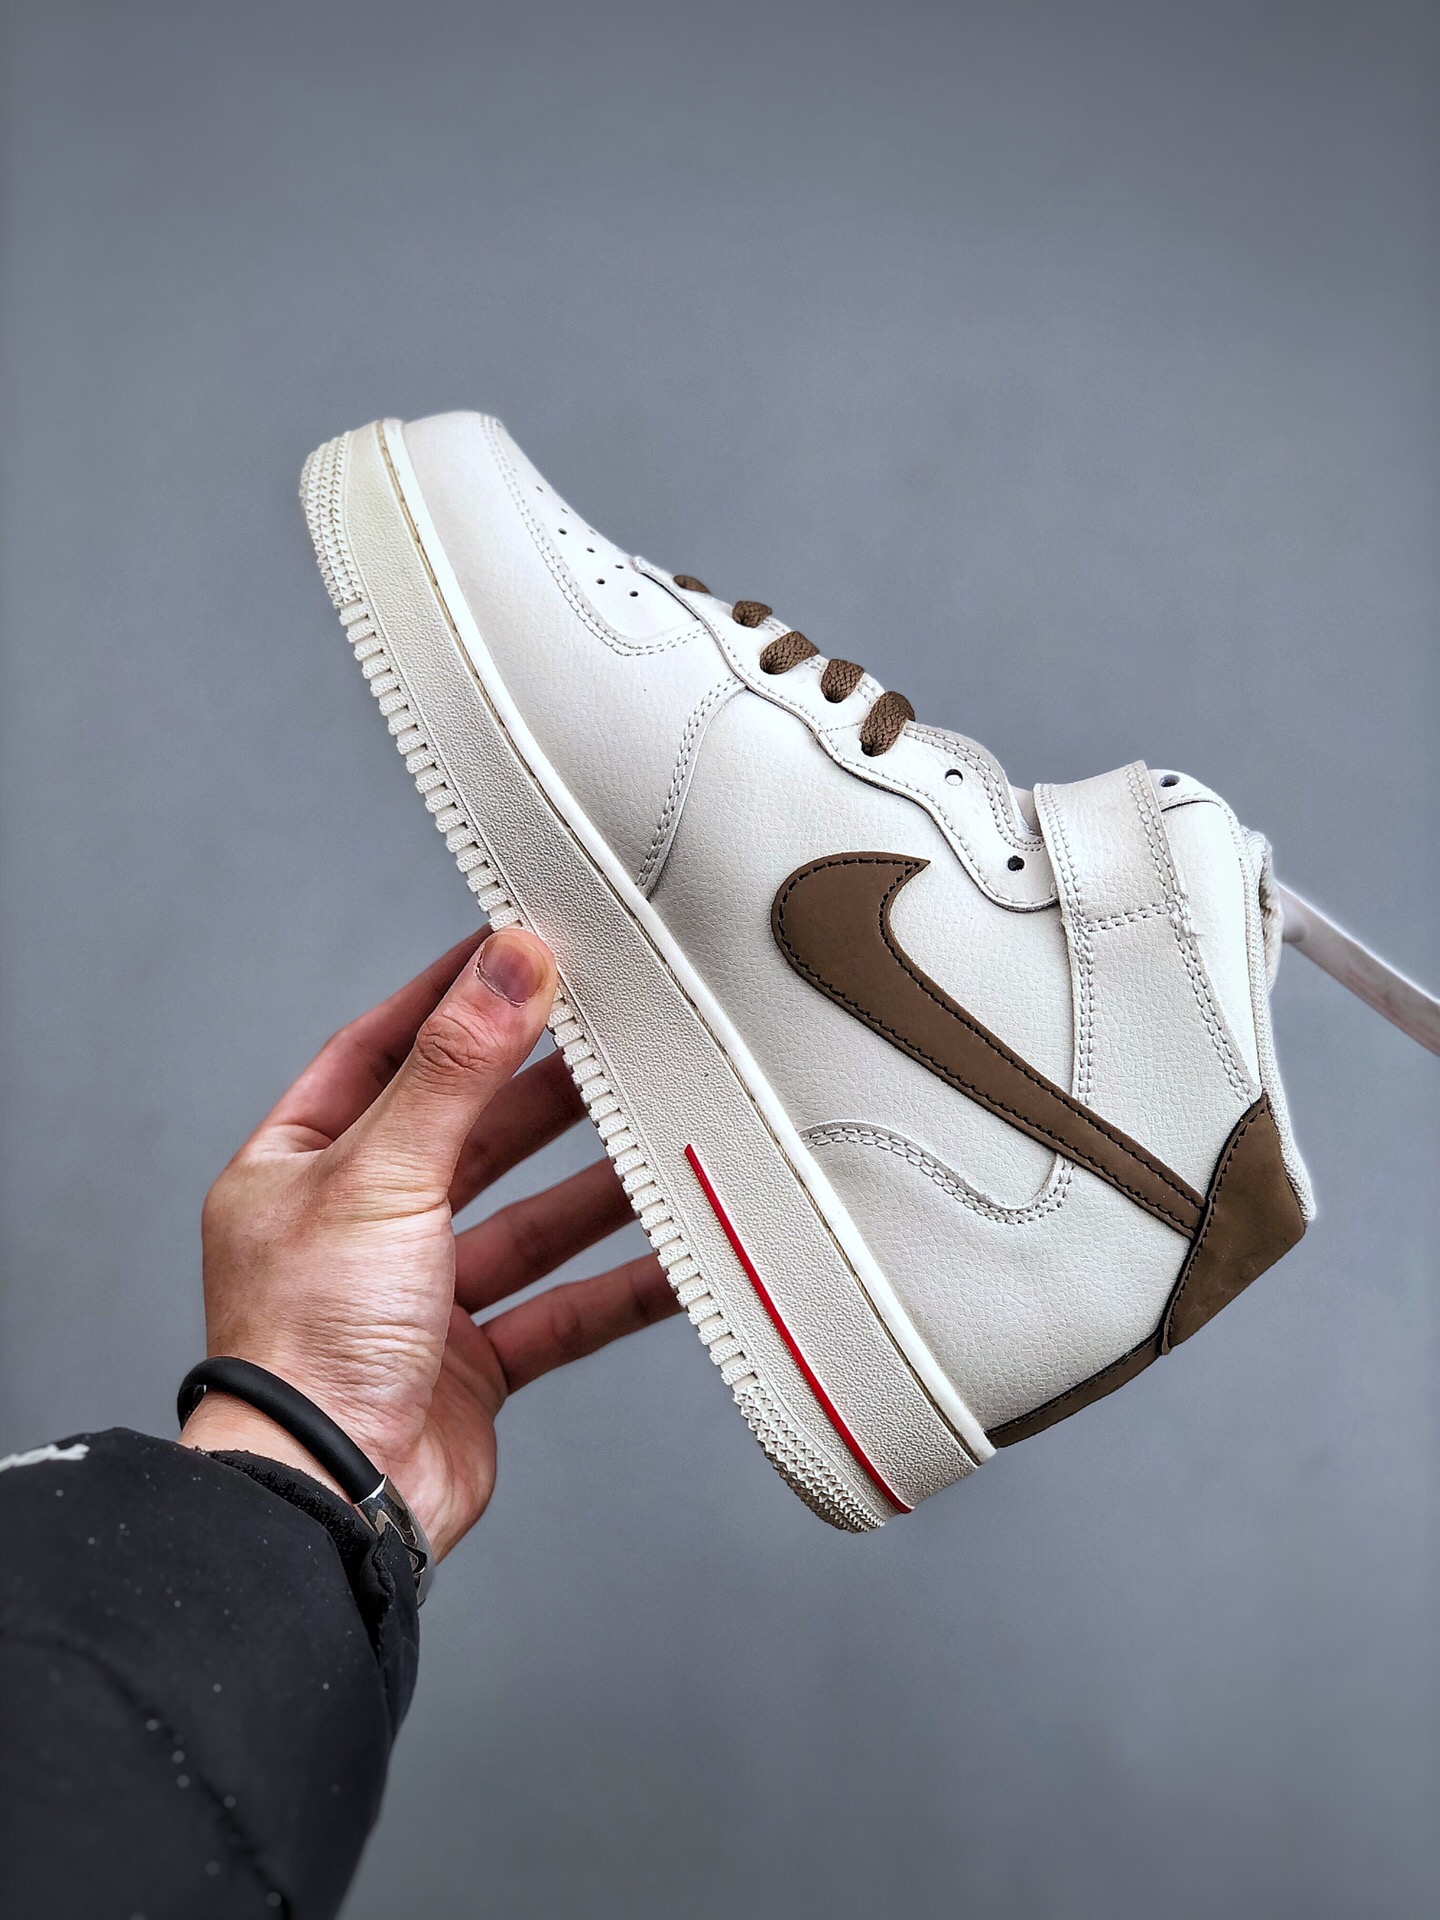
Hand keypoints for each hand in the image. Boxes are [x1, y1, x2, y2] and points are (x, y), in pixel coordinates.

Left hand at [180, 927, 676, 1557]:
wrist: (327, 1503)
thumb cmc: (305, 1347)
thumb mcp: (380, 1174)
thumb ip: (455, 1067)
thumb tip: (507, 963)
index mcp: (298, 1170)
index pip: (381, 1052)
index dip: (449, 999)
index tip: (513, 947)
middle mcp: (353, 1229)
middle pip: (467, 1134)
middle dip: (543, 1089)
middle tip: (614, 1036)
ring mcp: (415, 1299)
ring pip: (526, 1221)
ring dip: (595, 1186)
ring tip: (665, 1135)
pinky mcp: (470, 1364)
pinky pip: (563, 1309)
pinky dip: (621, 1285)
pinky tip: (679, 1258)